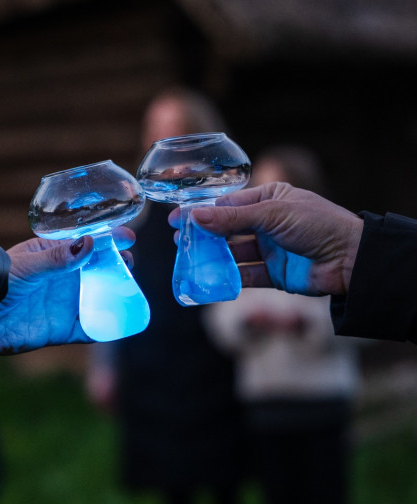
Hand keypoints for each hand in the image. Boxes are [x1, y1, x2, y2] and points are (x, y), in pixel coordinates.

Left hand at [0, 228, 136, 360]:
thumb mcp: (26, 265)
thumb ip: (57, 258)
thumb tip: (88, 243)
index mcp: (53, 255)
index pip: (87, 243)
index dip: (109, 238)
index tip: (128, 236)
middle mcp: (63, 278)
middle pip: (99, 270)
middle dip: (118, 266)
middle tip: (130, 264)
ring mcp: (65, 304)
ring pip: (100, 298)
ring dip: (116, 295)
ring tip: (132, 291)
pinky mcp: (63, 329)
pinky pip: (90, 329)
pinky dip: (106, 328)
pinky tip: (123, 325)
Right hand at [168, 183, 362, 295]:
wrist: (350, 260)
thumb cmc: (317, 224)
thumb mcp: (272, 214)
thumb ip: (233, 218)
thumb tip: (196, 216)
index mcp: (269, 199)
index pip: (228, 204)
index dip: (202, 212)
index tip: (178, 218)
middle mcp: (268, 223)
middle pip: (228, 229)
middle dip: (204, 235)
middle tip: (180, 240)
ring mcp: (270, 250)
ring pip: (233, 253)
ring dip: (213, 256)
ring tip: (190, 259)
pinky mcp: (273, 275)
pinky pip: (245, 275)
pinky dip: (228, 278)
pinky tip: (210, 279)